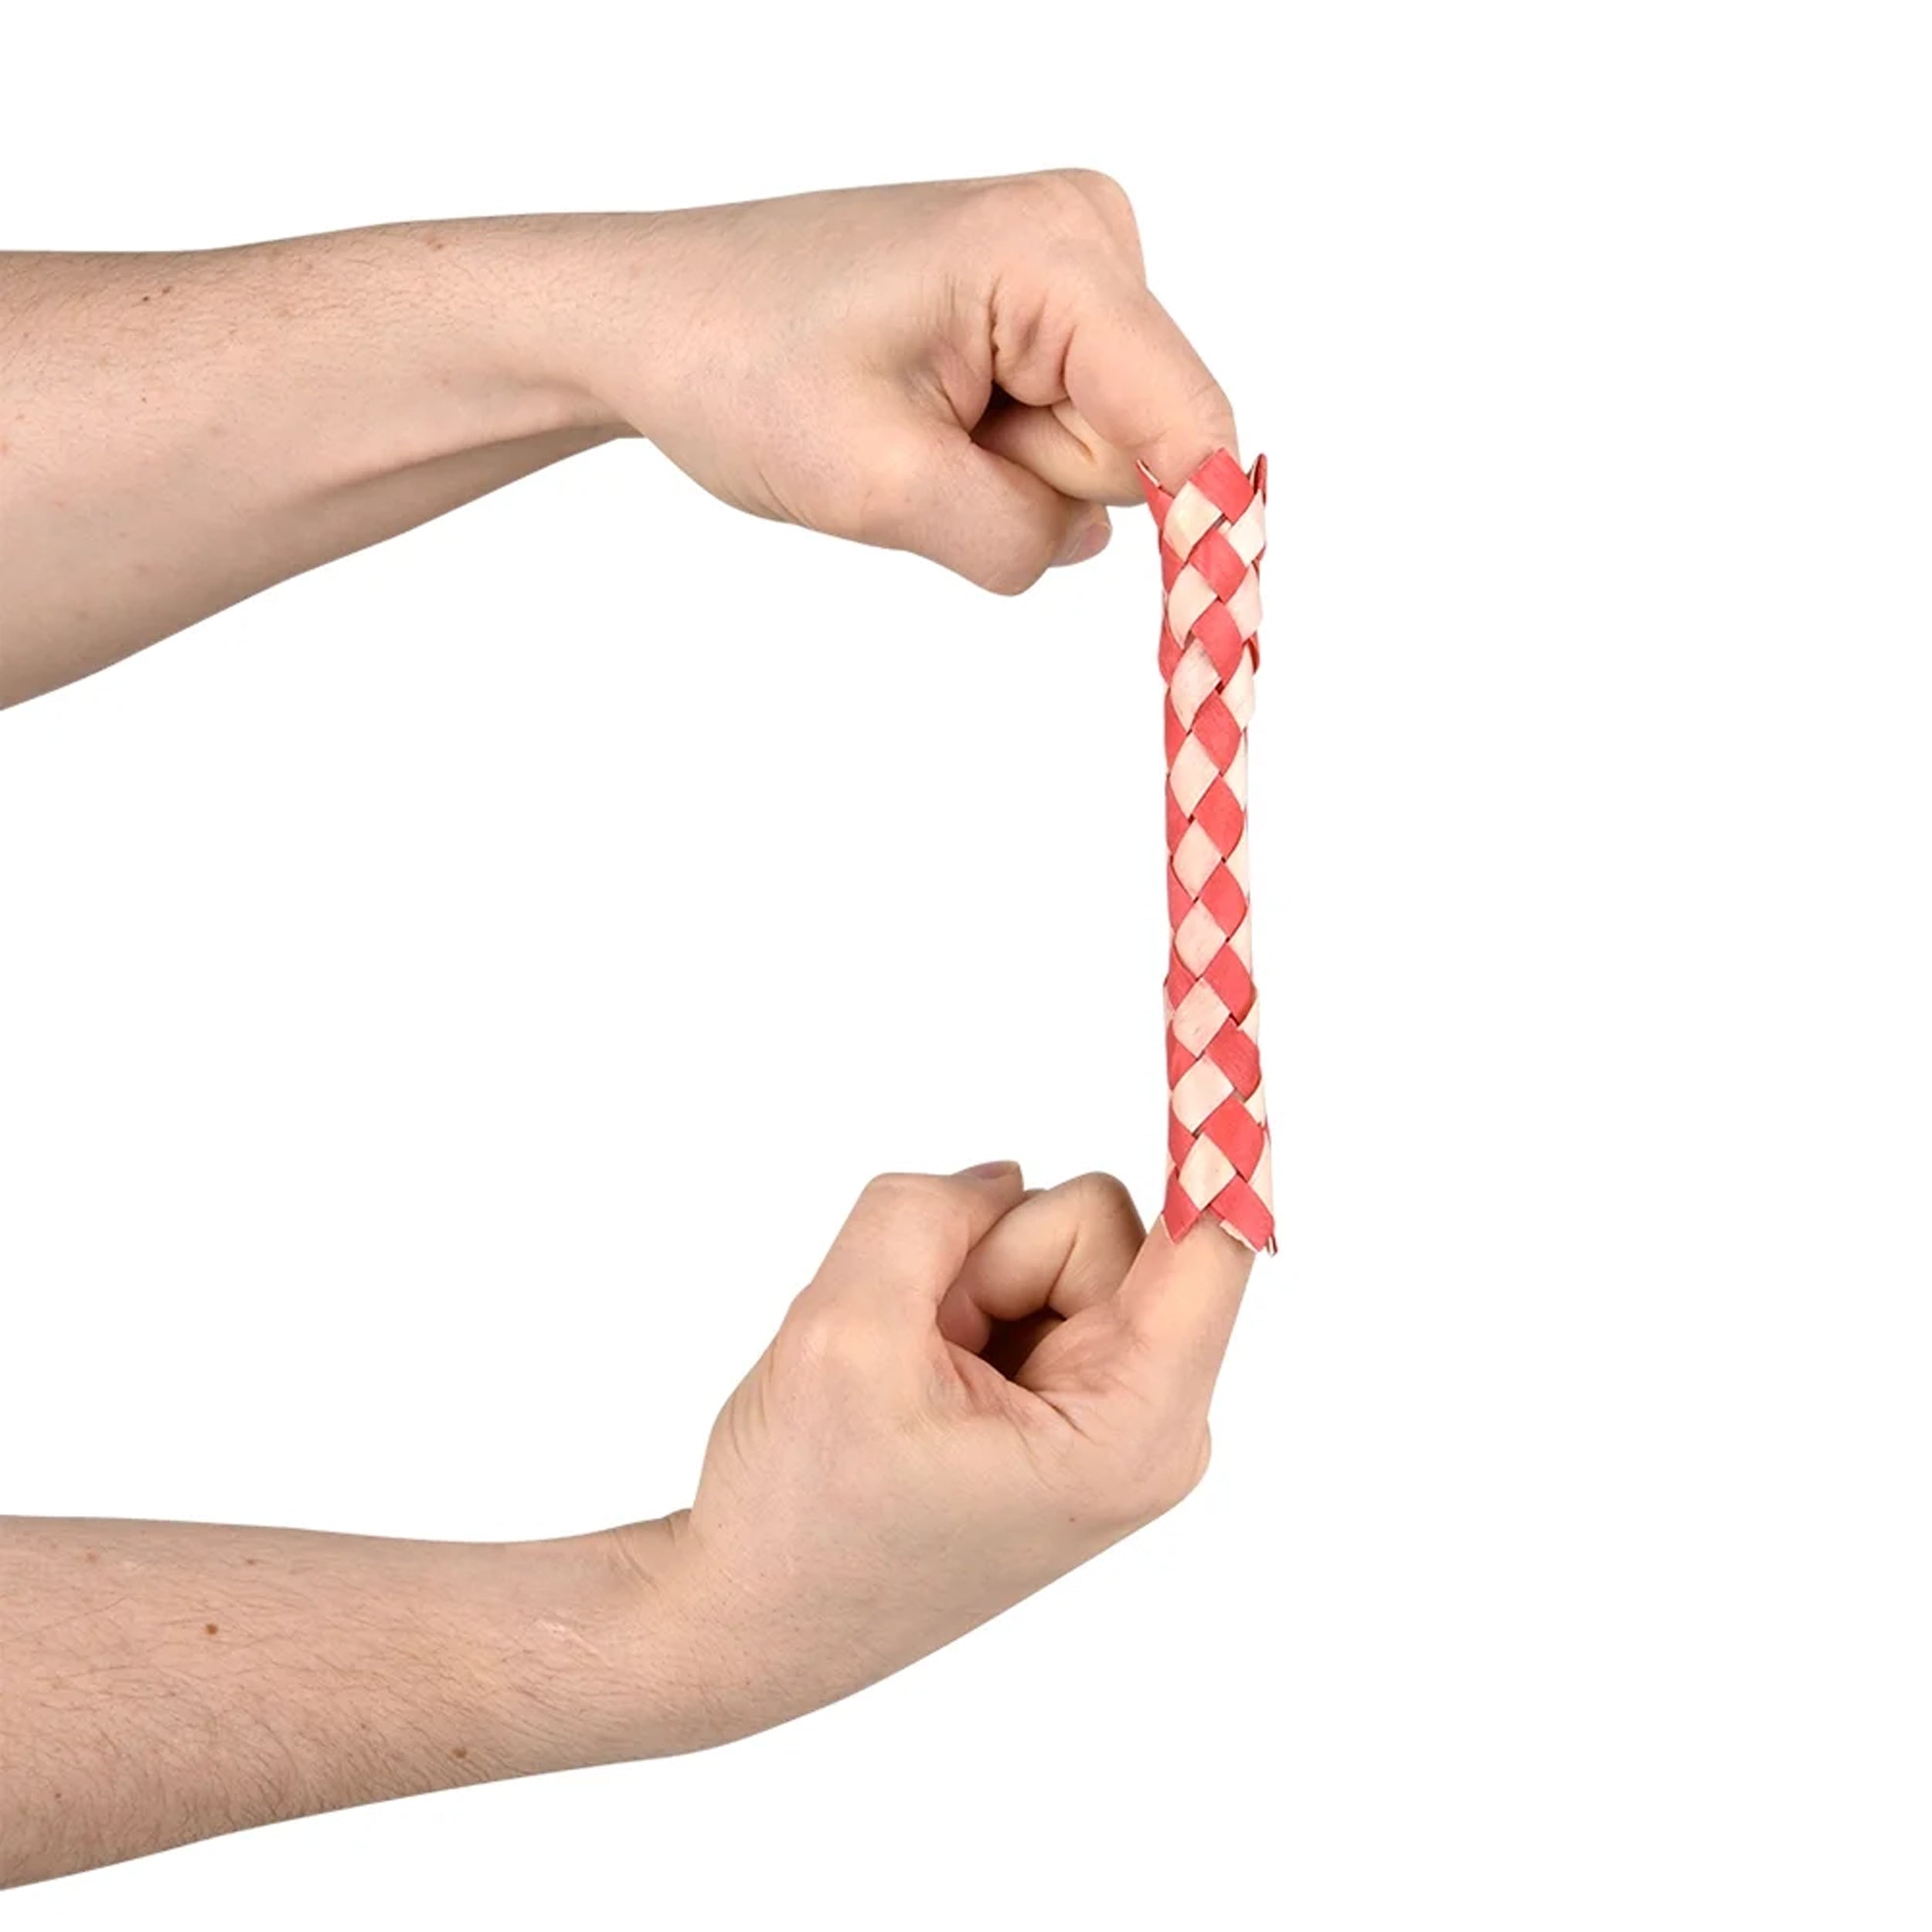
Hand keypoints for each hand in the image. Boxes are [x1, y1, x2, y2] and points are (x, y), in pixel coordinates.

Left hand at [589, 172, 1239, 592]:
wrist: (659, 321)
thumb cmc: (738, 367)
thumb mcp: (873, 482)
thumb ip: (1016, 533)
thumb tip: (1105, 548)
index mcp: (1053, 250)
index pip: (1190, 420)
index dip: (1196, 532)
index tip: (1191, 631)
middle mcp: (1084, 241)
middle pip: (1138, 450)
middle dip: (1031, 485)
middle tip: (919, 450)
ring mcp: (1066, 278)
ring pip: (1098, 459)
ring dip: (1000, 478)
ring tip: (906, 426)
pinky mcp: (1040, 319)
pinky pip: (1062, 446)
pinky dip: (991, 463)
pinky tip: (922, 419)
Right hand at [626, 1161, 1251, 1740]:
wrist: (743, 1622)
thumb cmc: (798, 1513)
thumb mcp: (845, 1331)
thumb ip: (934, 1213)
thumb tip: (1003, 1176)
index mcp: (1130, 1428)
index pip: (1213, 1248)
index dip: (1218, 1136)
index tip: (1239, 1032)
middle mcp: (1144, 1421)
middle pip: (1100, 1224)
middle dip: (990, 1255)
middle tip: (915, 1352)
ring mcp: (1102, 1410)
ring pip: (1048, 1241)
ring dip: (958, 1281)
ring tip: (903, 1377)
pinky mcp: (1058, 1397)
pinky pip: (1020, 1277)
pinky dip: (952, 1300)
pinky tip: (912, 1381)